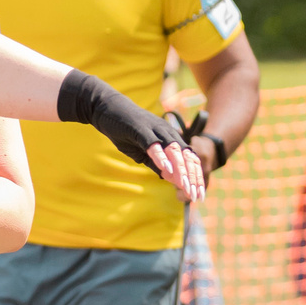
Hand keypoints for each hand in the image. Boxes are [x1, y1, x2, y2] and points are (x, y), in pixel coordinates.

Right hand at [56, 70, 204, 202]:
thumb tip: (169, 178)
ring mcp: (154, 129)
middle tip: (196, 196)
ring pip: (173, 150)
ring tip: (185, 186)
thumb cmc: (125, 130)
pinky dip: (160, 156)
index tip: (199, 195)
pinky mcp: (140, 129)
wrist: (106, 108)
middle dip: (192, 177)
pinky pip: (153, 144)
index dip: (196, 177)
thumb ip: (156, 164)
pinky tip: (166, 169)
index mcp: (170, 137)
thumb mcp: (142, 152)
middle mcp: (167, 132)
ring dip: (180, 169)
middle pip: (186, 156)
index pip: (189, 158)